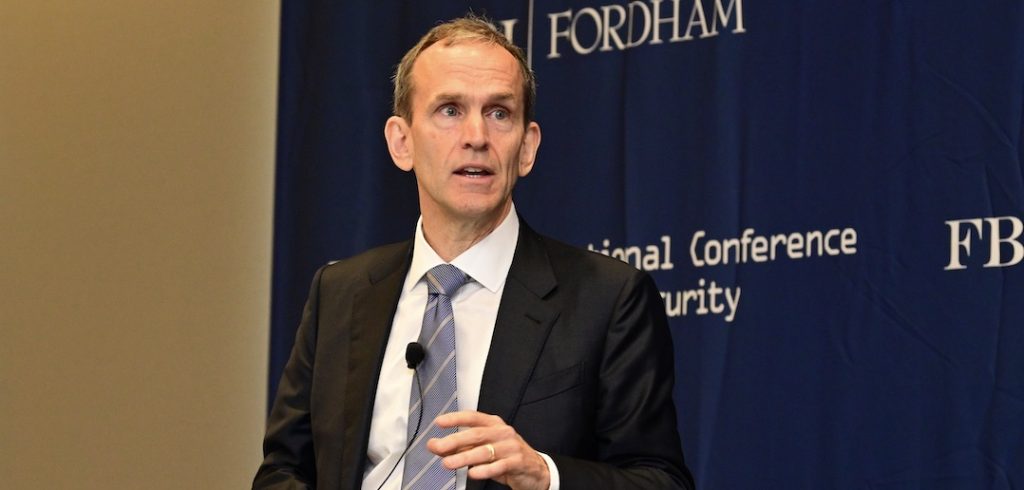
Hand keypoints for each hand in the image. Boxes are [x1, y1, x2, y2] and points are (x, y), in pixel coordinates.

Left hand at [426, 410, 549, 489]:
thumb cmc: (506, 457)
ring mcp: (511, 447)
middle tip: (438, 447)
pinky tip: (473, 473)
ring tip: (448, 463)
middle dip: (455, 441)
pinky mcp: (518, 462)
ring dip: (464, 458)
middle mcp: (502, 432)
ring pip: (485, 451)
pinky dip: (485, 470)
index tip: (439, 422)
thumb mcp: (483, 449)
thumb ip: (460, 447)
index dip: (456, 418)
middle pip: (476, 434)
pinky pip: (500, 465)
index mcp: (494, 424)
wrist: (536, 471)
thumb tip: (435, 446)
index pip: (473, 417)